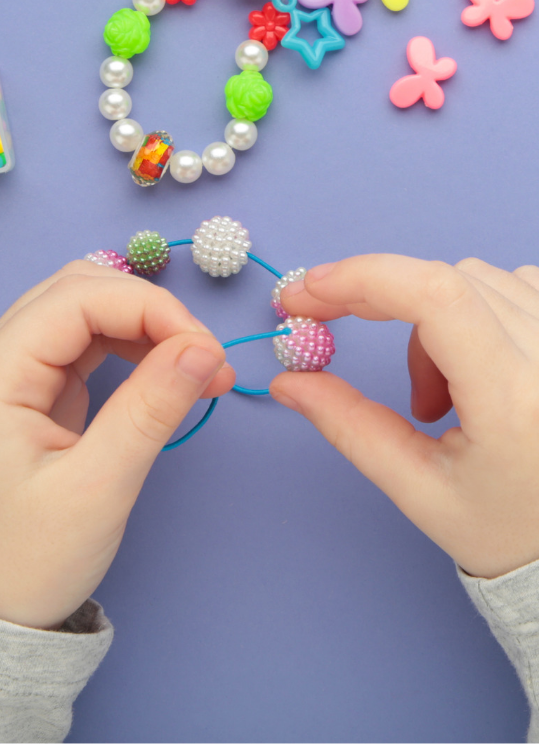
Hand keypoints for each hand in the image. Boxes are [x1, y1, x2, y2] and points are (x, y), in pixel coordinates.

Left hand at [0, 261, 234, 629]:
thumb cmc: (28, 562)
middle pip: (81, 288)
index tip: (207, 350)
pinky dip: (137, 345)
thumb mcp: (96, 489)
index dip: (150, 308)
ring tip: (200, 366)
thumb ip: (150, 411)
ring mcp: (18, 371)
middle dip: (152, 310)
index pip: (78, 298)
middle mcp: (0, 361)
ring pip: (88, 307)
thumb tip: (205, 349)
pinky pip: (91, 340)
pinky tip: (171, 371)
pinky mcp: (39, 387)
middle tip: (206, 357)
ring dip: (148, 324)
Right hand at [270, 256, 538, 578]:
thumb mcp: (422, 490)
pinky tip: (491, 370)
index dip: (360, 279)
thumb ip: (348, 425)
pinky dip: (487, 311)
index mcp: (518, 397)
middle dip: (397, 315)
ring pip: (483, 278)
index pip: (432, 294)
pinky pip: (525, 284)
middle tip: (407, 394)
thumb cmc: (517, 535)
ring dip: (446, 319)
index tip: (309, 294)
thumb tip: (287, 380)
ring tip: (458, 399)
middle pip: (448, 281)